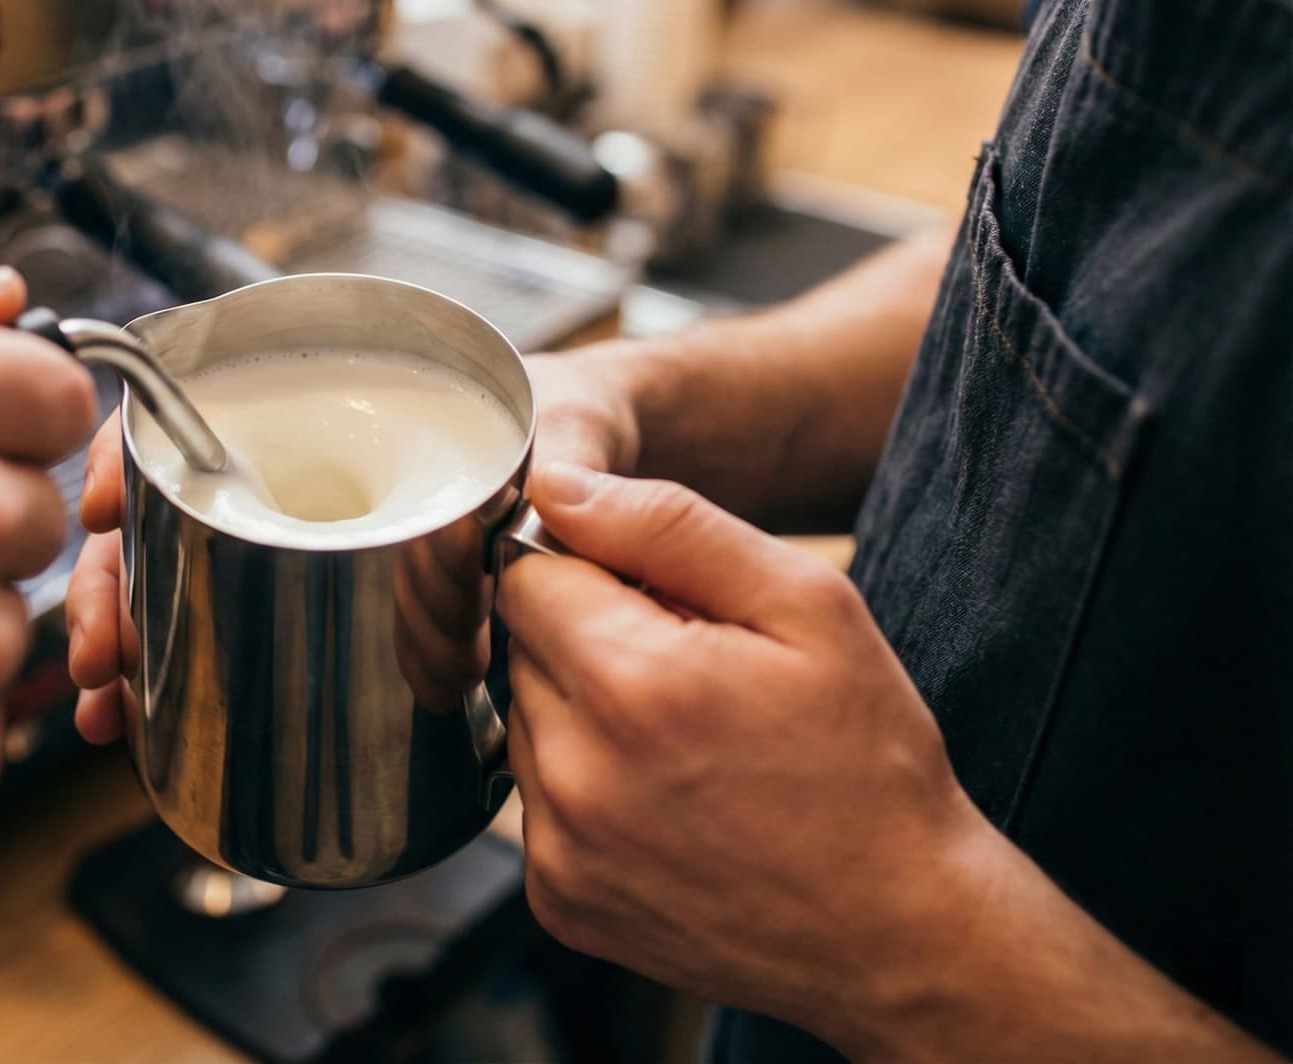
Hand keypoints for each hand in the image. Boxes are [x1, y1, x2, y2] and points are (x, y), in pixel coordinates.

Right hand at [63, 347, 644, 740]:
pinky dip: (179, 670)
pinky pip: (227, 620)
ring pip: (178, 572)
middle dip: (114, 584)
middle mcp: (306, 461)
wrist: (604, 458)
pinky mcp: (324, 591)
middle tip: (102, 657)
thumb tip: (553, 499)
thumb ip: (570, 459)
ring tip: (108, 711)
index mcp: (341, 397)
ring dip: (132, 640)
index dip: (133, 453)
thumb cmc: (572, 412)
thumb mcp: (569, 421)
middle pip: (166, 508)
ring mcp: (307, 529)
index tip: (98, 510)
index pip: (199, 404)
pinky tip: (146, 721)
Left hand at [497, 461, 995, 1053]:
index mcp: (631, 682)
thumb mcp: (807, 606)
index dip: (588, 567)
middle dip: (588, 637)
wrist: (902, 935)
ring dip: (580, 712)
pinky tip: (665, 800)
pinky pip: (532, 804)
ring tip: (682, 741)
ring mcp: (558, 849)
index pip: (525, 572)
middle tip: (688, 670)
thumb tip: (557, 488)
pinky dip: (582, 788)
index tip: (652, 593)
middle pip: (520, 646)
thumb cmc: (868, 763)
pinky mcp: (556, 902)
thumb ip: (668, 526)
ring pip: (522, 722)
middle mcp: (574, 772)